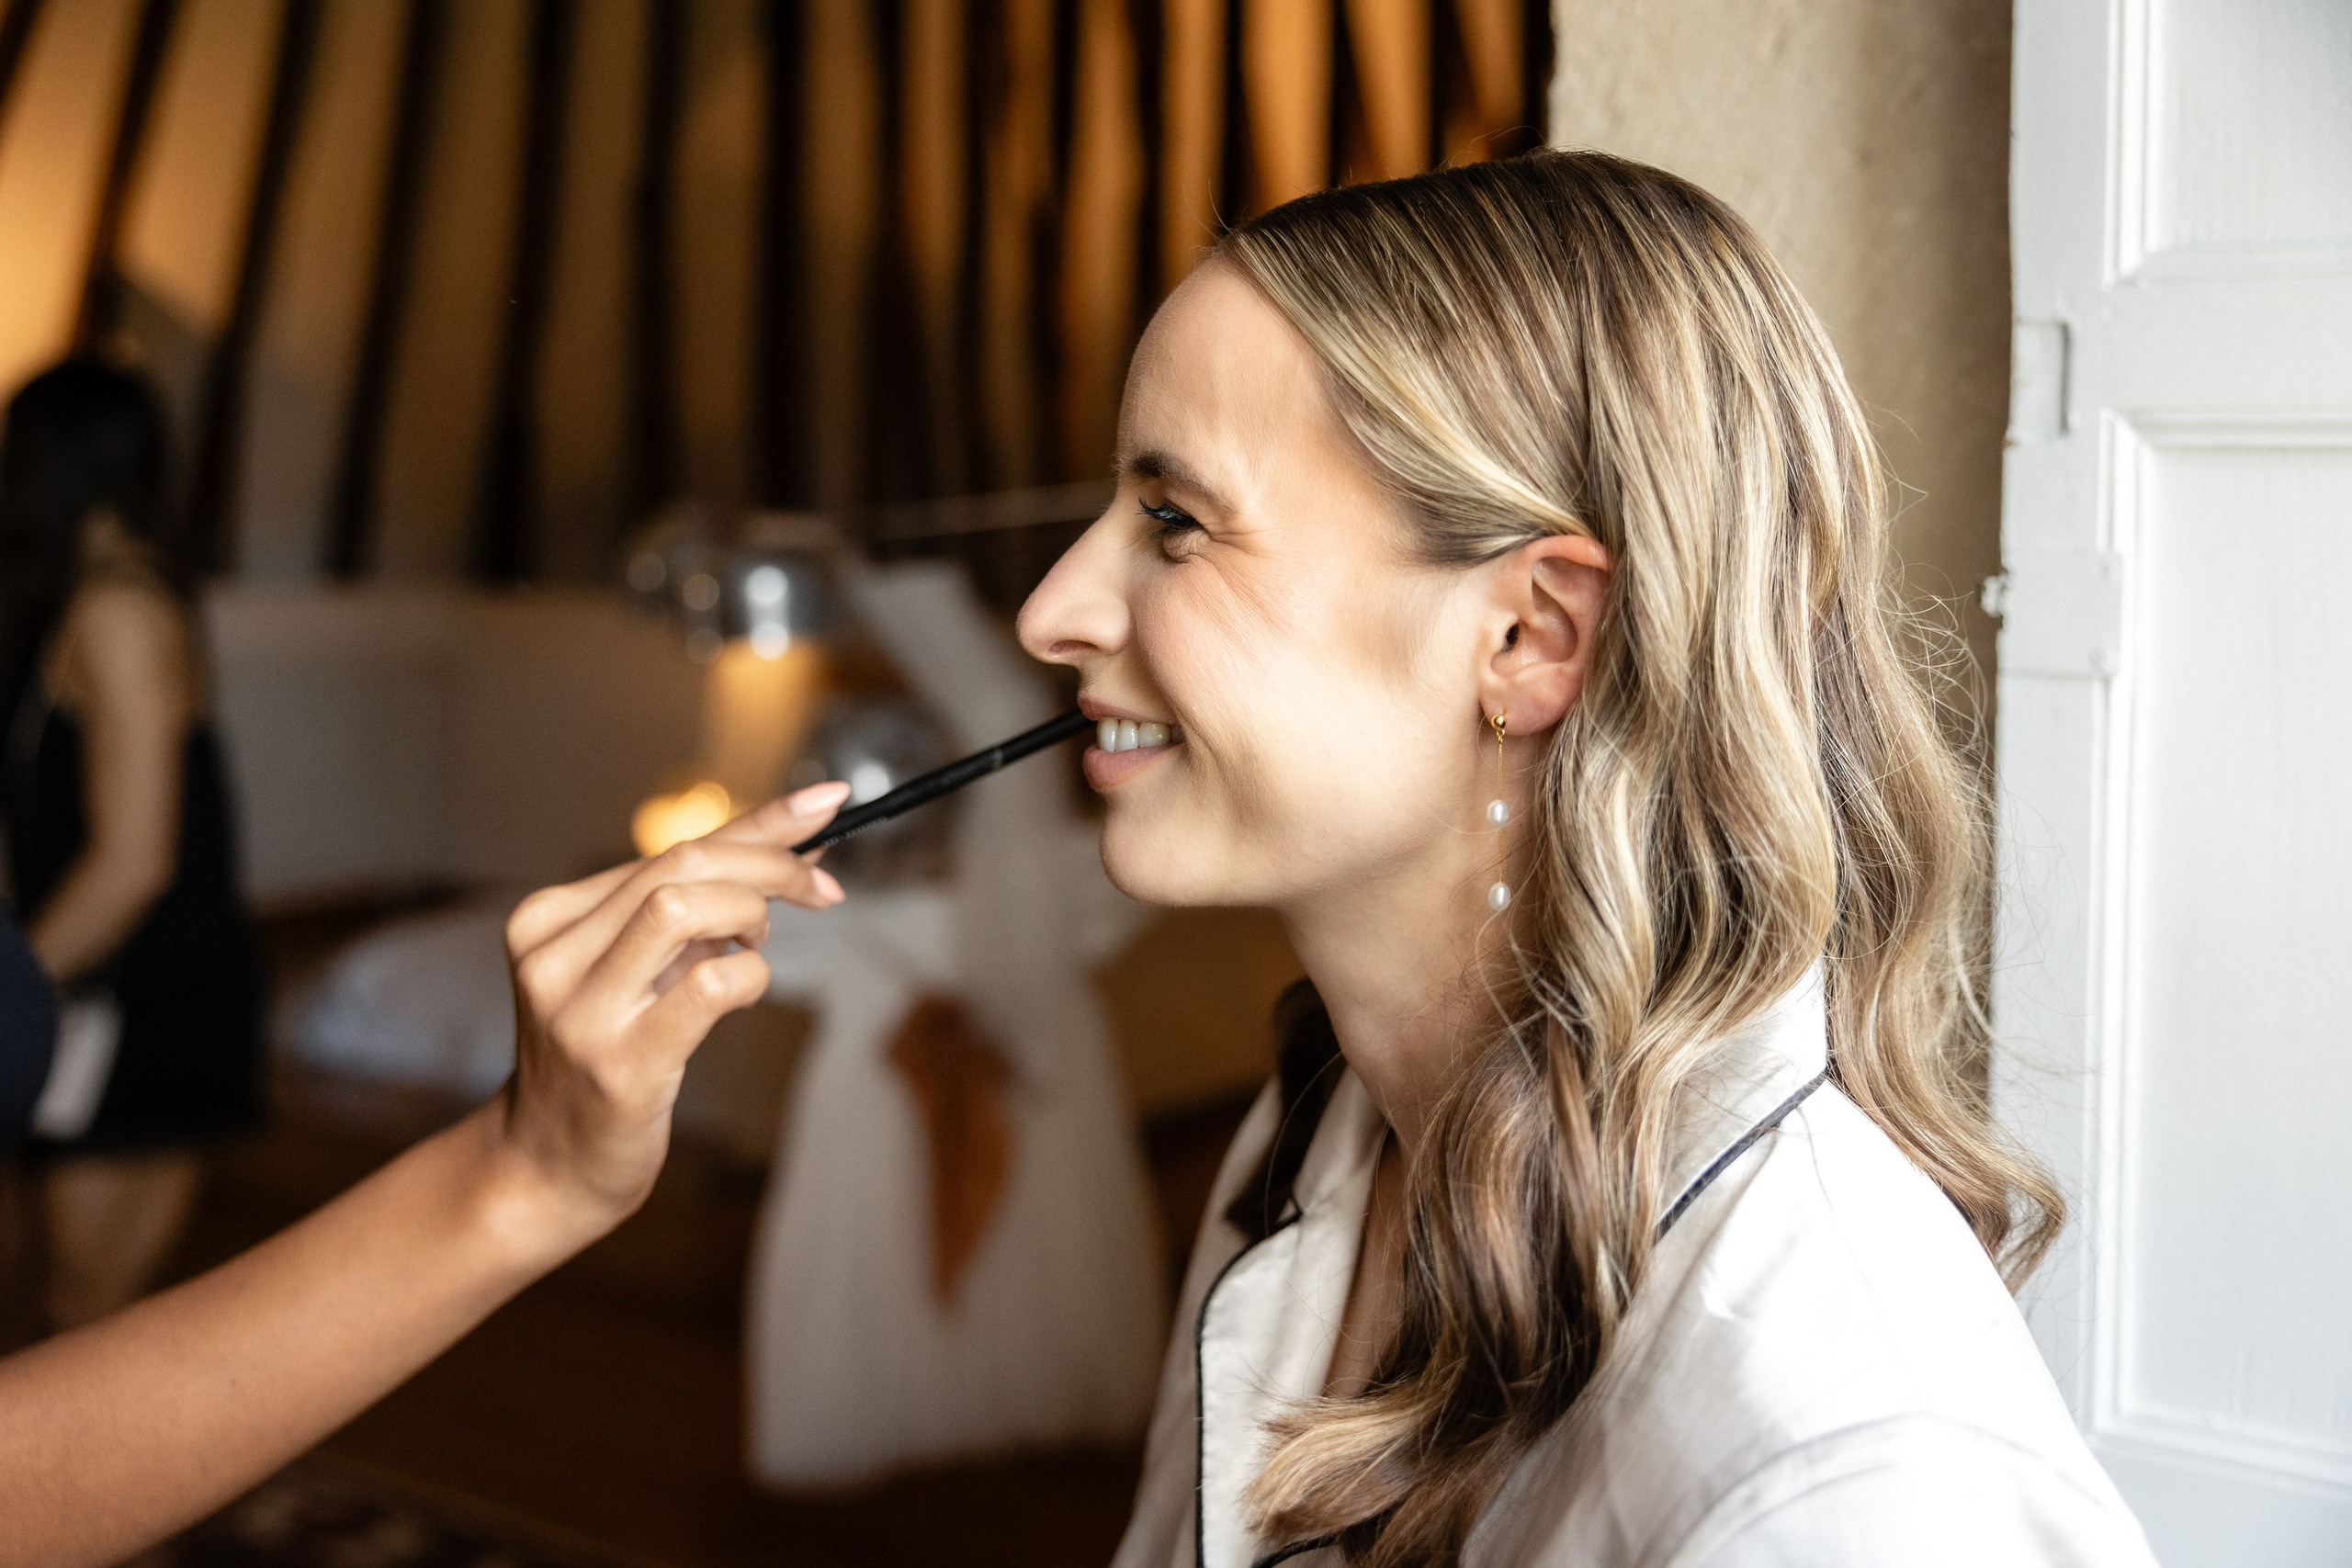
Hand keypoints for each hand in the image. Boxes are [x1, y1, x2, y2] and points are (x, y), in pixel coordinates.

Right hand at [490, 781, 852, 1246]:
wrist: (550, 1164)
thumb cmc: (610, 1054)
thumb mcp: (641, 965)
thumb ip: (704, 903)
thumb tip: (801, 843)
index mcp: (549, 918)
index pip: (668, 849)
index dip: (758, 826)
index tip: (825, 808)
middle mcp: (552, 956)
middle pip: (677, 867)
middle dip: (768, 864)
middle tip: (819, 890)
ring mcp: (579, 1012)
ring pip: (680, 909)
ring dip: (749, 916)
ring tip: (756, 946)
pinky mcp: (619, 1066)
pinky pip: (707, 987)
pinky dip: (750, 976)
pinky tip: (745, 988)